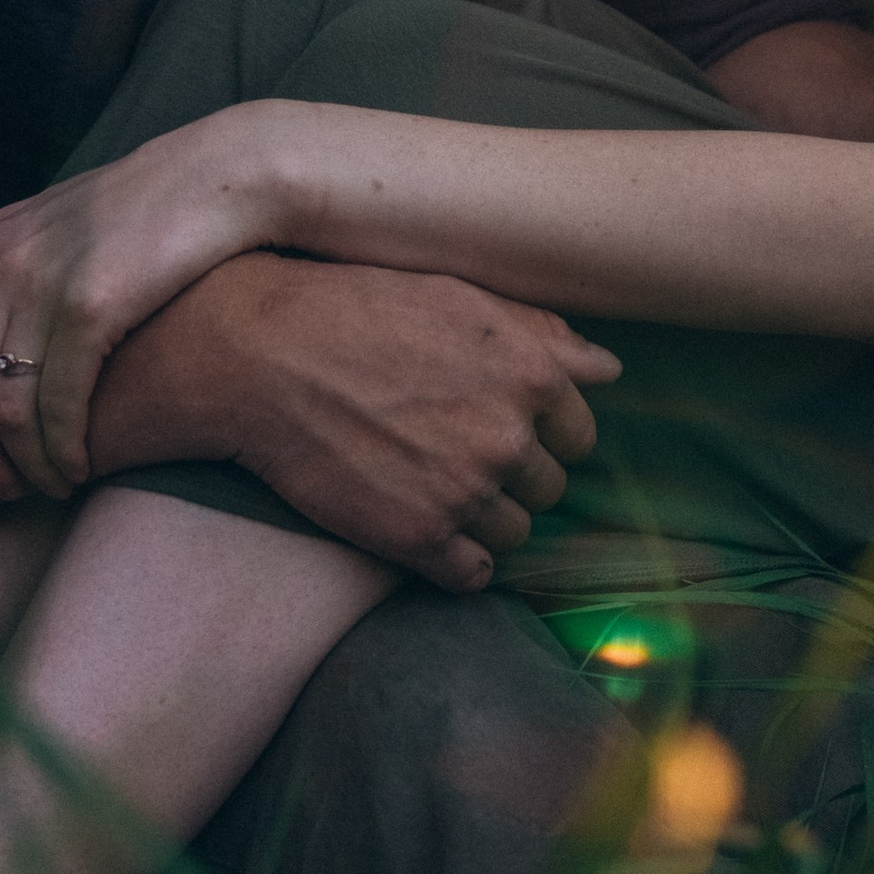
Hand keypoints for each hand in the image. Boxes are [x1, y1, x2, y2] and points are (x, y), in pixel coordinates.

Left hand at [0, 105, 281, 497]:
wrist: (222, 176)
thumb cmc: (144, 195)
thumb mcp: (54, 204)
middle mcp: (6, 269)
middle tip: (3, 487)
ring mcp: (46, 289)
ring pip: (7, 410)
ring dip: (23, 464)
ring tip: (50, 485)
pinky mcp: (93, 310)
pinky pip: (59, 405)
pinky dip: (63, 450)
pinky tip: (81, 467)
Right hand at [99, 254, 623, 592]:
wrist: (266, 356)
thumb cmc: (363, 309)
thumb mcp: (462, 297)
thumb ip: (544, 334)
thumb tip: (607, 368)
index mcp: (532, 374)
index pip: (579, 433)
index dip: (542, 430)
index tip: (502, 423)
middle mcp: (510, 438)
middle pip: (548, 487)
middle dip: (513, 473)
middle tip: (456, 448)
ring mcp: (465, 493)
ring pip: (513, 533)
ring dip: (485, 517)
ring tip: (434, 482)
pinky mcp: (417, 538)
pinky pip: (472, 576)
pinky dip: (457, 561)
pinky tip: (426, 528)